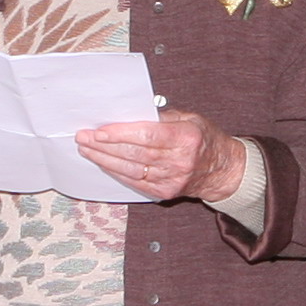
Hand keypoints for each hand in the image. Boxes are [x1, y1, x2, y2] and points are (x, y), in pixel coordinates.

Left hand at [73, 110, 230, 202]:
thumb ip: (161, 117)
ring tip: (87, 150)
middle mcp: (179, 161)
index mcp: (186, 138)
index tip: (99, 130)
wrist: (222, 171)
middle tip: (83, 137)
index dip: (120, 134)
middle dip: (104, 146)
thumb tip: (129, 114)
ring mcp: (171, 179)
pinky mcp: (164, 192)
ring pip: (130, 170)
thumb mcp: (190, 118)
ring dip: (105, 160)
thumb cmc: (204, 140)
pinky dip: (116, 172)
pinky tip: (103, 163)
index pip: (147, 136)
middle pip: (134, 154)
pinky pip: (134, 182)